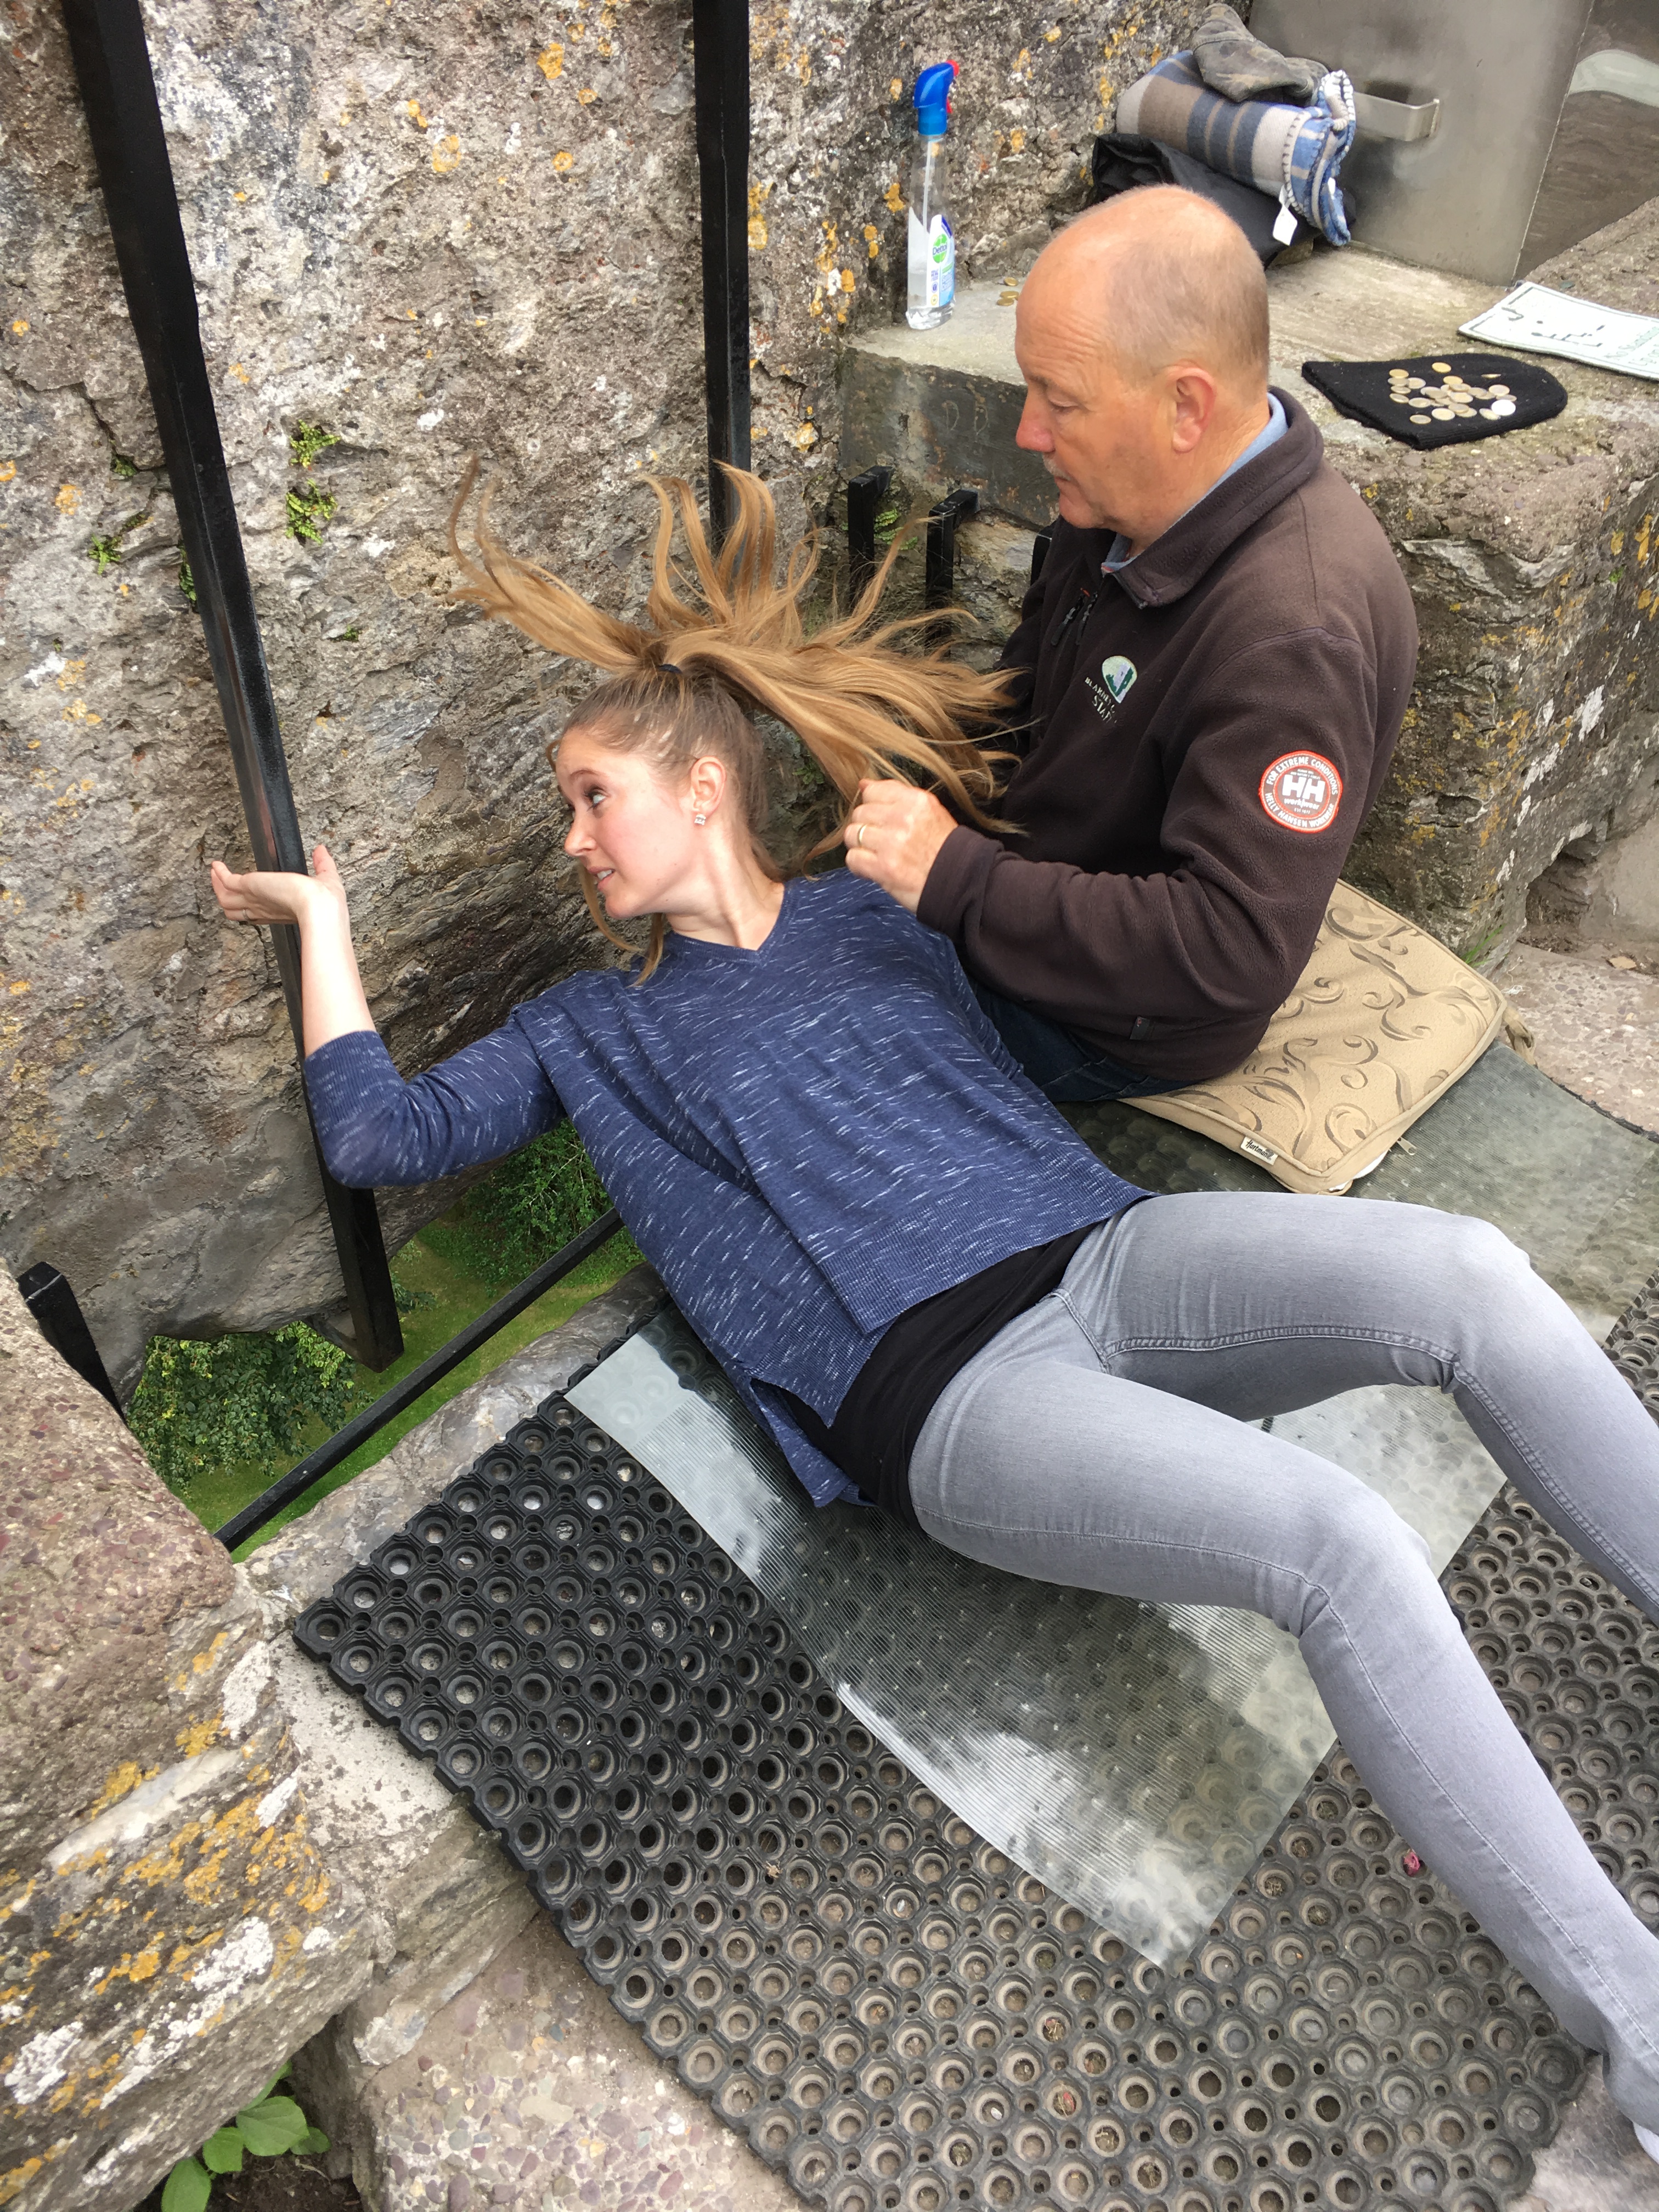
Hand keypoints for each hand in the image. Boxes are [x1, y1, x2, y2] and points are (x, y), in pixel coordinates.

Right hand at [211, 845, 347, 929]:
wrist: (320, 907)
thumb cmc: (327, 902)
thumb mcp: (326, 878)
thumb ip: (323, 865)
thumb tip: (321, 851)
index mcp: (280, 910)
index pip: (259, 910)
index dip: (250, 903)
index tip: (248, 893)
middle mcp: (265, 907)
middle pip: (236, 909)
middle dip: (227, 897)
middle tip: (221, 883)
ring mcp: (255, 899)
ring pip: (226, 899)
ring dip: (218, 885)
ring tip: (215, 873)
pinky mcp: (250, 887)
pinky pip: (227, 882)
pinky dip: (219, 874)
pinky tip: (216, 865)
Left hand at [843, 780, 956, 913]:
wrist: (962, 882)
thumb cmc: (944, 848)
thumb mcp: (930, 811)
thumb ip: (897, 795)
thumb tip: (864, 784)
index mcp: (916, 800)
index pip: (873, 791)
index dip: (873, 806)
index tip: (881, 819)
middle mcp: (902, 818)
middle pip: (860, 813)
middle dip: (866, 827)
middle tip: (881, 841)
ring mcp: (891, 843)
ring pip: (852, 834)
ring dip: (860, 846)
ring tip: (876, 854)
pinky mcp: (884, 867)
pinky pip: (853, 858)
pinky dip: (859, 865)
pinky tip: (873, 868)